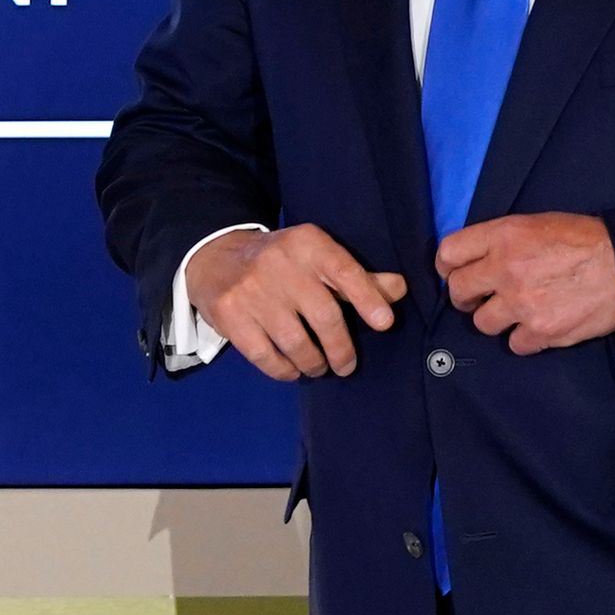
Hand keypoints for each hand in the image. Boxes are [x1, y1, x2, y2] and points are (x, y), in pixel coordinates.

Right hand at [185, 226, 408, 381]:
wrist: (215, 258)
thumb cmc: (280, 262)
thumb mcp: (316, 257)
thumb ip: (356, 276)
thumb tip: (399, 289)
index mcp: (307, 244)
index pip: (344, 271)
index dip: (368, 299)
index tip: (385, 324)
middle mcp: (280, 264)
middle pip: (324, 316)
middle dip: (341, 349)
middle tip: (346, 365)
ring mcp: (252, 290)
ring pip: (296, 342)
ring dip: (313, 363)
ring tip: (318, 367)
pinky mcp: (230, 314)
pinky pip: (265, 355)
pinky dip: (284, 370)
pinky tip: (292, 370)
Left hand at [435, 212, 614, 352]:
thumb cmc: (587, 241)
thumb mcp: (539, 224)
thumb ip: (504, 240)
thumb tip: (478, 259)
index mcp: (504, 236)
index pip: (448, 252)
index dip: (447, 266)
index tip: (453, 273)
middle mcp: (506, 269)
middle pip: (458, 291)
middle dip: (467, 296)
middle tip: (482, 297)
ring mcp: (521, 303)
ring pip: (482, 323)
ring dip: (496, 319)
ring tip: (518, 311)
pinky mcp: (540, 331)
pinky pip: (513, 344)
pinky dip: (524, 339)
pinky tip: (540, 326)